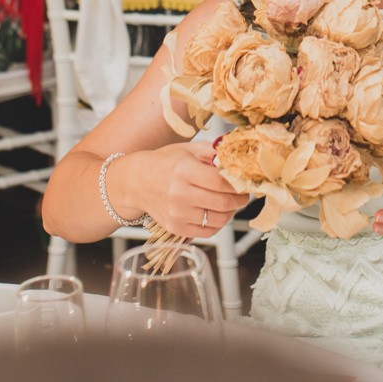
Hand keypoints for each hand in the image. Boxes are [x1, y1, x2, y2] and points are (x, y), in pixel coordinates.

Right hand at [117, 144, 244, 239]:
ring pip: (219, 219)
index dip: (239, 184)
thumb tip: (237, 155)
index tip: (246, 182)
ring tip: (230, 203)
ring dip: (231, 212)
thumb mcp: (188, 150)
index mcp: (184, 171)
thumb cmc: (164, 163)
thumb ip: (213, 151)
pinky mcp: (176, 228)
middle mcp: (180, 194)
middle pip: (223, 202)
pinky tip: (216, 213)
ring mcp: (177, 214)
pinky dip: (218, 223)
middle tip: (243, 194)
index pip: (221, 182)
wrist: (136, 182)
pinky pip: (208, 232)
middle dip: (240, 199)